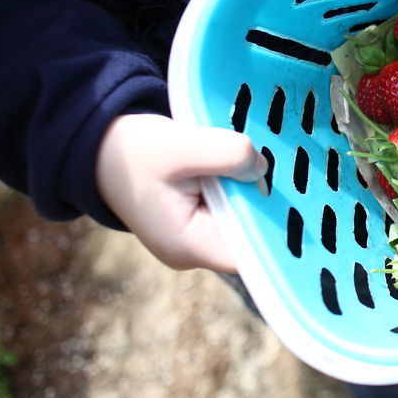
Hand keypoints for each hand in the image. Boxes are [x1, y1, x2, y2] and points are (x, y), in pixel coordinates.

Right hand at [95, 114, 266, 272]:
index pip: (250, 252)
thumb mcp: (182, 144)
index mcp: (188, 245)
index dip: (275, 227)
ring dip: (250, 189)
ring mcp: (196, 237)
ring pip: (242, 217)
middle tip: (282, 169)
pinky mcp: (199, 219)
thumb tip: (262, 168)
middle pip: (249, 233)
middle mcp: (194, 250)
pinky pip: (231, 206)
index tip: (295, 201)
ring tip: (257, 162)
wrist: (101, 148)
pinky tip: (243, 164)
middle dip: (264, 201)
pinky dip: (238, 185)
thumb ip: (227, 153)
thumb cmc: (135, 151)